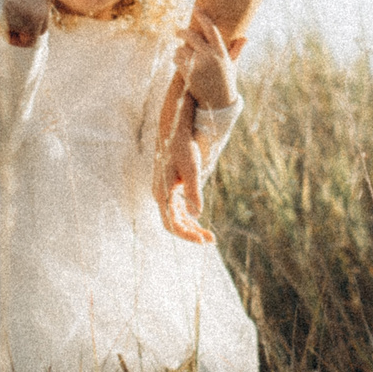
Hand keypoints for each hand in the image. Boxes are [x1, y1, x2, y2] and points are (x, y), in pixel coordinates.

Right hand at [150, 89, 216, 241]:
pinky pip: (178, 208)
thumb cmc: (183, 148)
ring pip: (177, 216)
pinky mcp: (170, 186)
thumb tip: (196, 214)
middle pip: (175, 223)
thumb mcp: (192, 170)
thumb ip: (193, 193)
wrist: (174, 129)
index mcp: (162, 193)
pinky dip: (189, 216)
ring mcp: (165, 191)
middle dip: (192, 233)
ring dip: (191, 226)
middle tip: (211, 240)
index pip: (172, 224)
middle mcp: (161, 195)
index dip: (186, 235)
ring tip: (209, 234)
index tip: (202, 241)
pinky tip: (199, 220)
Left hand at [174, 12, 239, 109]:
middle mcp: (210, 57)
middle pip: (191, 36)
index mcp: (221, 52)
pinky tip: (181, 64)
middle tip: (178, 32)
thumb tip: (245, 38)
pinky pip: (177, 59)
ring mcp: (199, 65)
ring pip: (181, 48)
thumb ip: (236, 51)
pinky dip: (176, 59)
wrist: (218, 104)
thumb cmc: (225, 82)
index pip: (211, 29)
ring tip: (184, 57)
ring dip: (180, 50)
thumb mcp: (232, 66)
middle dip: (182, 32)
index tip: (195, 8)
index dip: (202, 17)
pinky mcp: (189, 73)